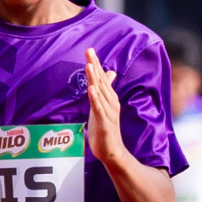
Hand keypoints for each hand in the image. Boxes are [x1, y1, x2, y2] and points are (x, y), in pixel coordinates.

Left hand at [84, 47, 123, 165]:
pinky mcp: (105, 123)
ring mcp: (108, 112)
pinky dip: (95, 98)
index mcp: (109, 98)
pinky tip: (91, 89)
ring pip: (100, 93)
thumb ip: (104, 89)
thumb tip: (109, 72)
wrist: (112, 151)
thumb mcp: (103, 106)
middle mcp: (111, 102)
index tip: (90, 50)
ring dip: (94, 79)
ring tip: (89, 65)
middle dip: (94, 65)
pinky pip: (99, 109)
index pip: (101, 78)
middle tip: (89, 51)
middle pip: (100, 81)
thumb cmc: (106, 128)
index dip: (96, 64)